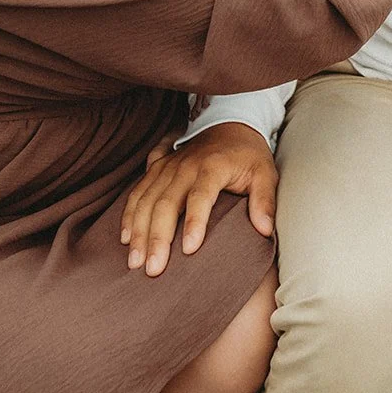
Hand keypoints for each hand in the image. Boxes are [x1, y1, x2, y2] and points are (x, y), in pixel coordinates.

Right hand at [119, 122, 278, 276]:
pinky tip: (126, 238)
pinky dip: (129, 215)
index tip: (189, 250)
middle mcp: (185, 166)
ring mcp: (167, 166)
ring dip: (138, 231)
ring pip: (146, 200)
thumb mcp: (265, 173)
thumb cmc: (248, 155)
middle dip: (157, 238)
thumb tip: (265, 229)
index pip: (200, 196)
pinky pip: (137, 192)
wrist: (230, 123)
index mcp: (212, 167)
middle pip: (165, 203)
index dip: (194, 223)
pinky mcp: (156, 167)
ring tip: (135, 262)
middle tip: (153, 269)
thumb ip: (265, 200)